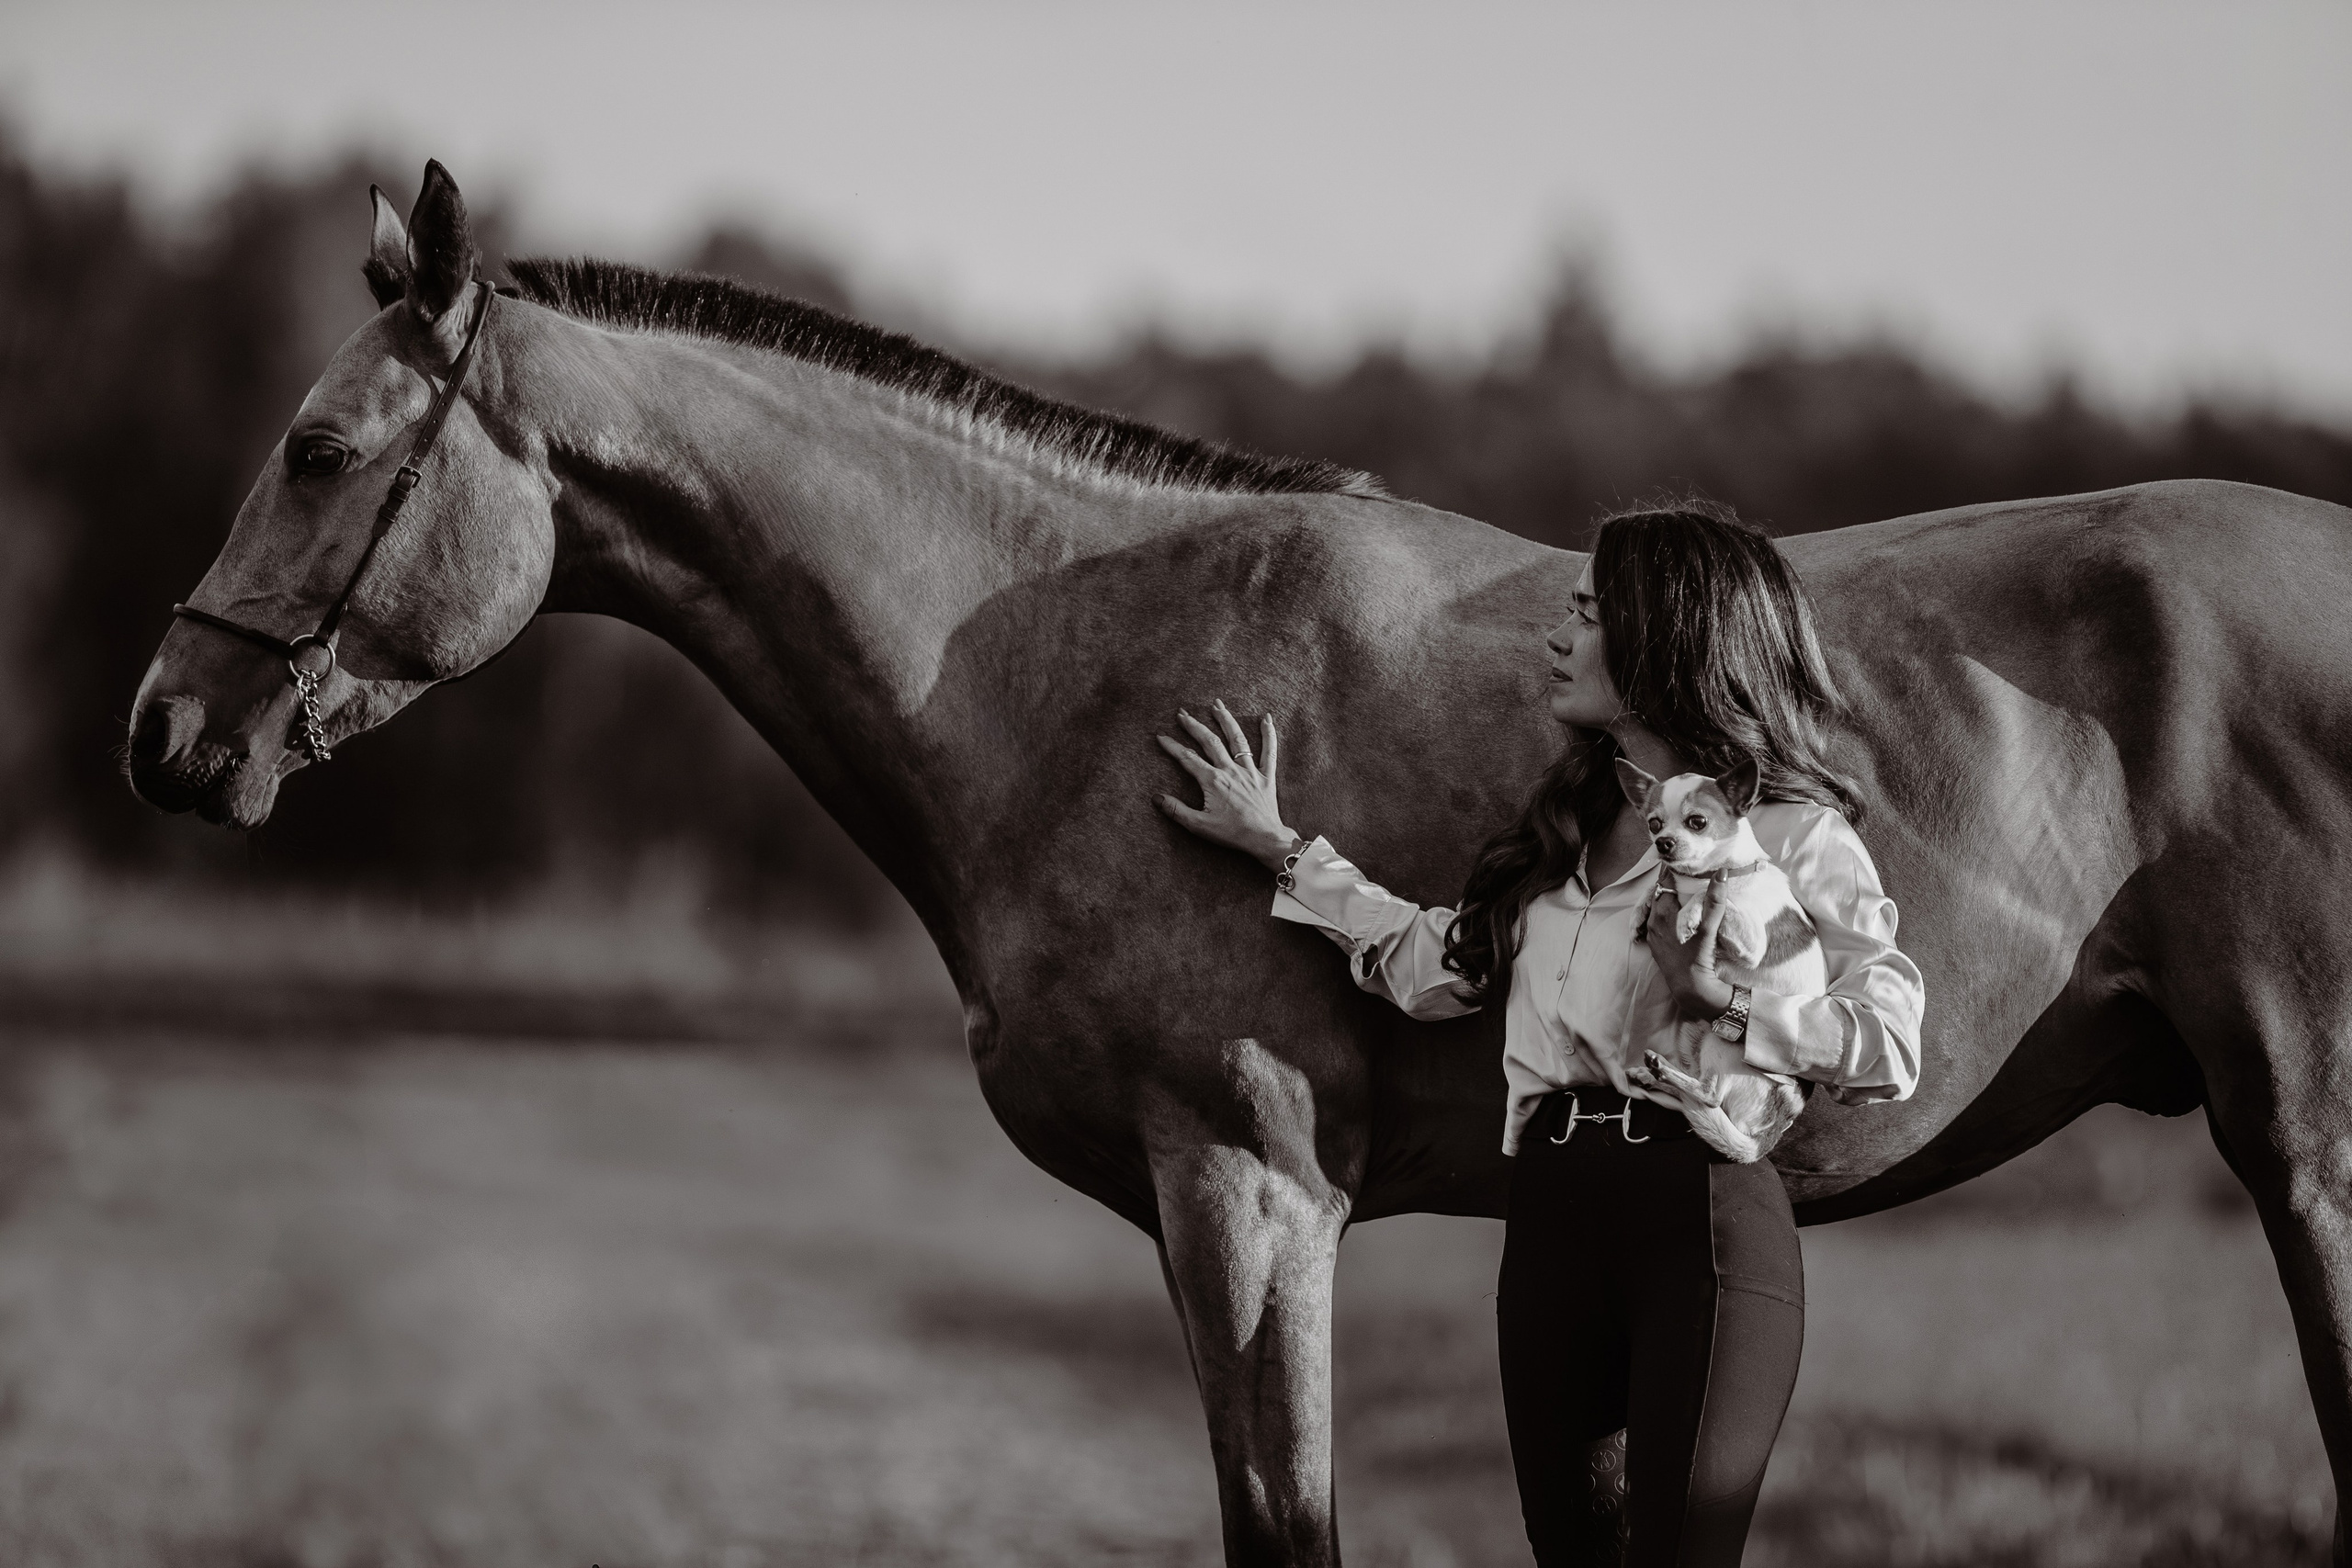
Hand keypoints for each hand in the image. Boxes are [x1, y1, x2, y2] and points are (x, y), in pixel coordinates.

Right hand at [1155, 699, 1296, 869]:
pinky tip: (1267, 718)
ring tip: (1217, 705)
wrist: (1264, 839)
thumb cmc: (1232, 834)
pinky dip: (1269, 734)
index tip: (1160, 736)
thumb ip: (1176, 810)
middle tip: (1182, 713)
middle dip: (1194, 726)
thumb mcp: (1199, 825)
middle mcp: (1230, 770)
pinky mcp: (1265, 776)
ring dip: (1226, 720)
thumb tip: (1156, 797)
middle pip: (1210, 741)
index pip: (1188, 758)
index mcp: (1213, 781)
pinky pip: (1269, 752)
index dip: (1172, 746)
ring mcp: (1250, 771)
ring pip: (1237, 739)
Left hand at [1640, 882, 1735, 1019]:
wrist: (1691, 990)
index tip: (1685, 862)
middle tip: (1688, 872)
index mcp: (1661, 914)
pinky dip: (1667, 913)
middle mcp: (1653, 922)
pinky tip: (1679, 913)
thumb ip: (1714, 901)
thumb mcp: (1707, 929)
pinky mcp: (1657, 945)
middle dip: (1672, 883)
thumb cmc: (1697, 959)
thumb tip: (1721, 874)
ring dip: (1670, 898)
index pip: (1665, 882)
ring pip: (1658, 908)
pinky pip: (1658, 922)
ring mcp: (1653, 935)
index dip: (1675, 871)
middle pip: (1661, 894)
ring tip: (1685, 889)